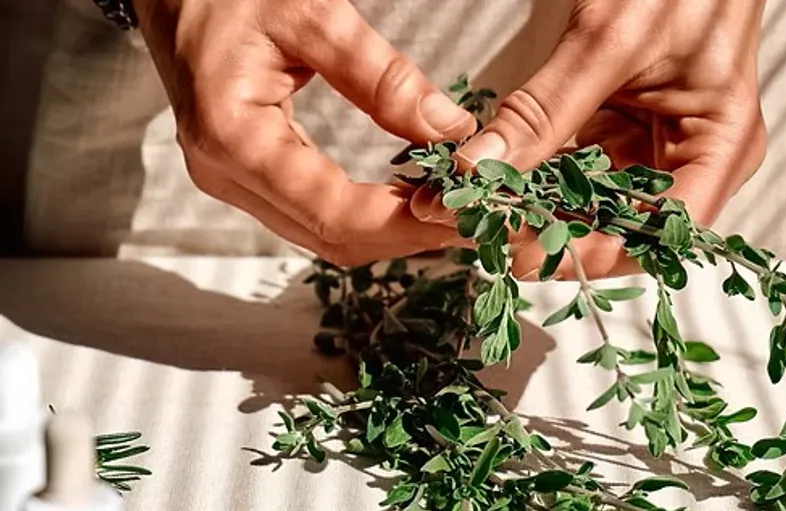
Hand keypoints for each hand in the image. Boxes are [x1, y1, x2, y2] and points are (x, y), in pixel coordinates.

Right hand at [132, 0, 476, 264]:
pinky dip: (367, 215)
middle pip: (331, 238)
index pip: (332, 211)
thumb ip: (379, 75)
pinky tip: (408, 197)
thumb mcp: (309, 13)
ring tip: (451, 210)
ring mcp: (233, 181)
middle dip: (407, 236)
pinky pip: (314, 214)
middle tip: (472, 218)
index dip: (404, 222)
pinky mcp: (247, 175)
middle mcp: (226, 175)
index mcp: (231, 138)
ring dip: (391, 231)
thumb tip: (449, 128)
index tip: (463, 211)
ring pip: (324, 235)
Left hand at [413, 0, 767, 279]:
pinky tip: (498, 182)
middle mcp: (692, 158)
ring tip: (483, 214)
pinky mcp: (623, 128)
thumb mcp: (609, 41)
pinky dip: (540, 176)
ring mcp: (656, 146)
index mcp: (721, 147)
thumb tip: (478, 171)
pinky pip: (579, 168)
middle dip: (557, 236)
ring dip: (541, 210)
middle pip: (624, 226)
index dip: (595, 252)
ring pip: (594, 203)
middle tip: (489, 235)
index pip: (662, 232)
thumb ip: (543, 111)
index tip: (527, 253)